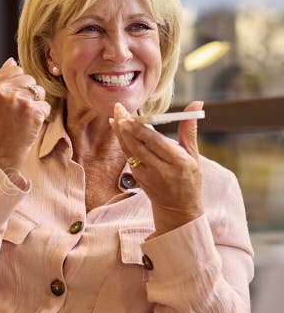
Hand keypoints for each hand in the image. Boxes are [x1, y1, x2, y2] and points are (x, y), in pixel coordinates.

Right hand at [0, 58, 50, 174]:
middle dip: (28, 93)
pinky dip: (41, 116)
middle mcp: (1, 90)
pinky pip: (46, 105)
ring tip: (23, 117)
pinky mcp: (32, 110)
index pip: (15, 69)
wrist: (1, 152)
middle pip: (29, 78)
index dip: (18, 83)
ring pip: (39, 91)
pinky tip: (30, 124)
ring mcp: (17, 99)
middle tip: (18, 111)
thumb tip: (12, 60)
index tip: (13, 99)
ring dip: (36, 103)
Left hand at [109, 101, 204, 235]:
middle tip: (119, 109)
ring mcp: (147, 176)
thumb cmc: (189, 178)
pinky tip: (119, 130)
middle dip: (126, 126)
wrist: (178, 208)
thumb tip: (196, 103)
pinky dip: (122, 142)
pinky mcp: (138, 178)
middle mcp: (161, 169)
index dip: (140, 128)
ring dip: (121, 133)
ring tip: (116, 115)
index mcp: (178, 162)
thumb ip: (189, 130)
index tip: (131, 115)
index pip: (155, 142)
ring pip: (130, 151)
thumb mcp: (194, 156)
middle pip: (138, 145)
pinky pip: (128, 157)